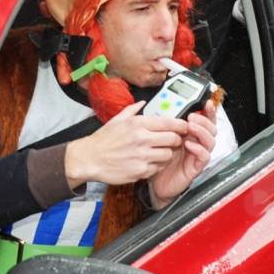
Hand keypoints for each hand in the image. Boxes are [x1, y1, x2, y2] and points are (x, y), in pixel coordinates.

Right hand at [64, 101, 186, 188]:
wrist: (89, 159)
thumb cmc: (102, 140)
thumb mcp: (117, 120)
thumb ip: (132, 110)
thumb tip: (143, 102)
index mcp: (138, 124)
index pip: (169, 123)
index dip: (181, 125)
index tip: (184, 127)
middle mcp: (142, 139)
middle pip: (173, 139)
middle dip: (176, 140)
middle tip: (173, 141)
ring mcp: (142, 156)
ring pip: (168, 155)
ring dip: (166, 154)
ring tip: (158, 152)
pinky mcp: (140, 171)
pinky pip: (157, 168)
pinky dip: (155, 166)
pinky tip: (147, 162)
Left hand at [149, 100, 217, 207]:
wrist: (156, 182)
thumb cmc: (160, 159)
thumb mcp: (161, 138)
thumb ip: (166, 124)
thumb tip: (166, 108)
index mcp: (191, 134)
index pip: (205, 120)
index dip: (209, 111)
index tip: (207, 103)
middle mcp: (198, 143)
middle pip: (212, 129)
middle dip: (204, 120)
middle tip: (192, 117)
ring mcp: (198, 155)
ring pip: (210, 141)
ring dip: (202, 132)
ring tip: (191, 127)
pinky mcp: (196, 167)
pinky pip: (204, 157)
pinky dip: (198, 149)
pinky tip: (189, 144)